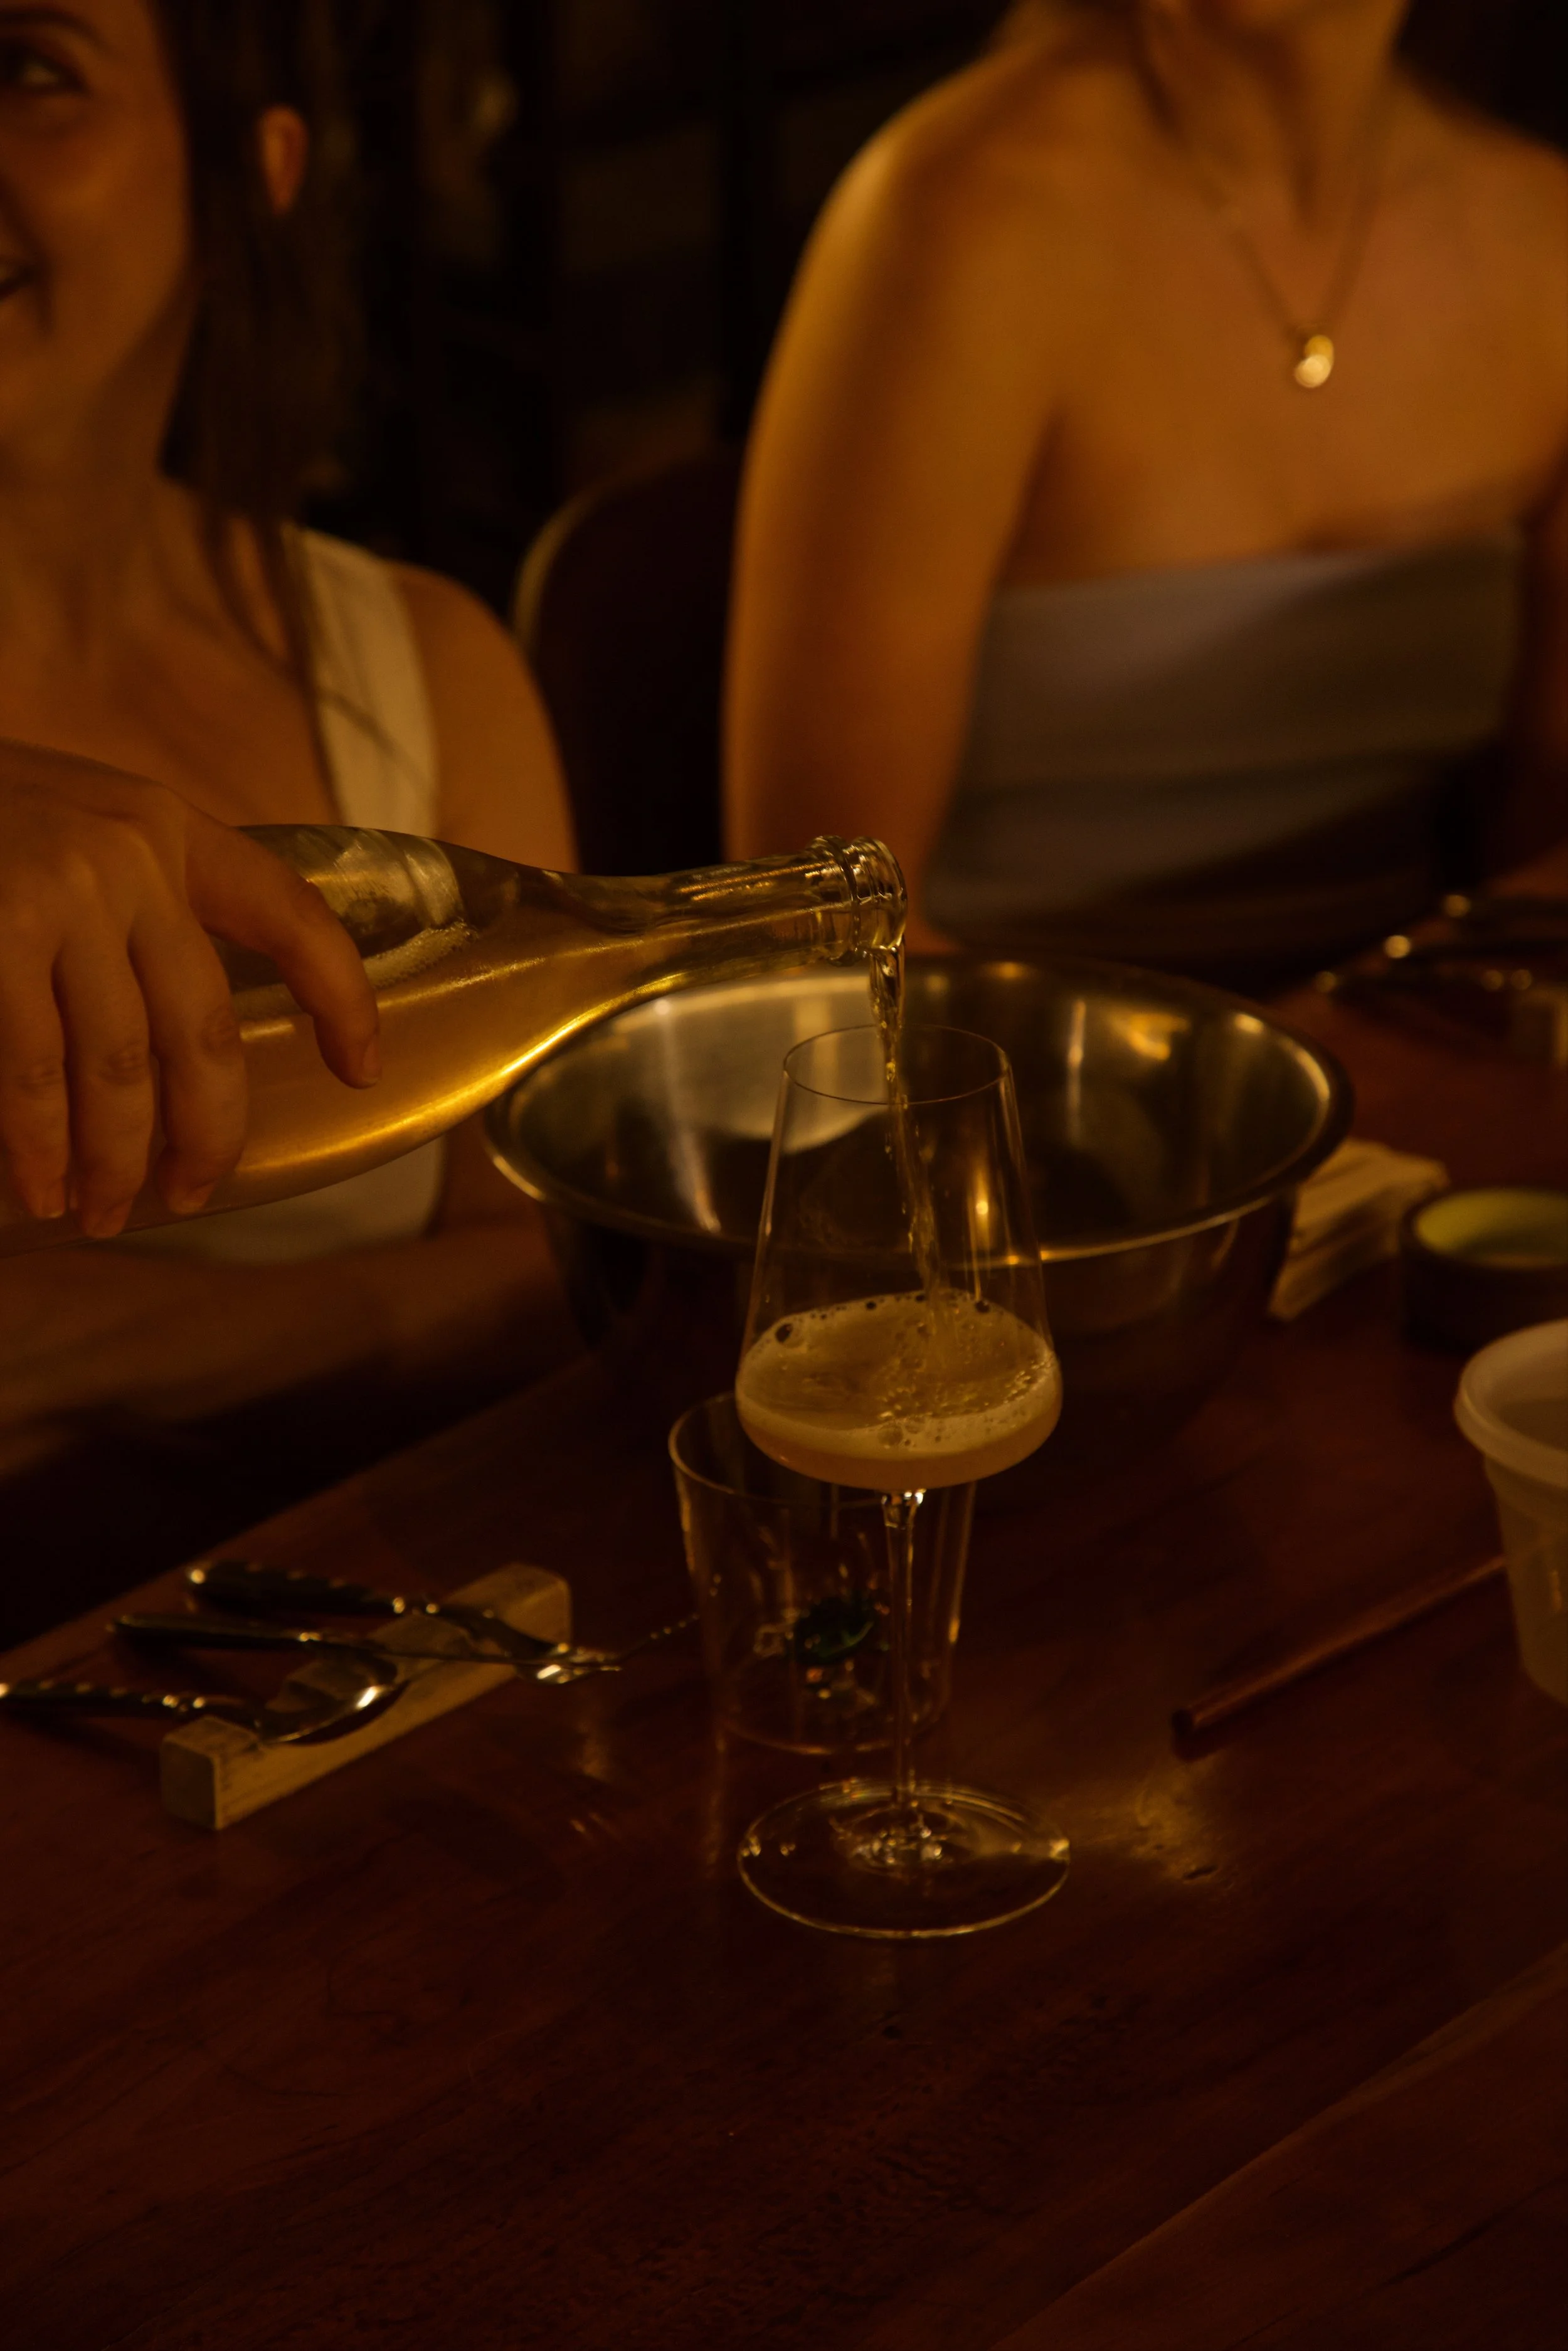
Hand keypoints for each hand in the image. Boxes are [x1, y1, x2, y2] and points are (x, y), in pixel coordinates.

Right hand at [0, 742, 378, 1237]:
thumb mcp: (69, 825)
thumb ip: (131, 903)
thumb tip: (171, 1048)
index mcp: (166, 827)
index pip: (291, 916)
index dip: (342, 998)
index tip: (363, 1071)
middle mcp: (131, 855)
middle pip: (205, 1030)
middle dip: (205, 1131)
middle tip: (191, 1193)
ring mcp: (63, 892)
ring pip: (120, 1067)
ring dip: (112, 1158)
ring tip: (99, 1212)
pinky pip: (37, 1070)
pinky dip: (40, 1144)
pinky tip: (39, 1188)